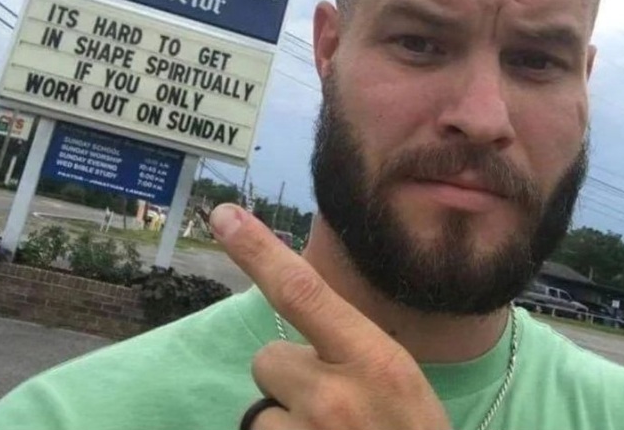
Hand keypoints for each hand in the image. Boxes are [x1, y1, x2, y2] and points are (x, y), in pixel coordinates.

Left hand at [210, 204, 451, 429]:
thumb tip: (296, 335)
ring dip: (284, 425)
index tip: (223, 215)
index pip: (304, 292)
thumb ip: (350, 352)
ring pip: (261, 411)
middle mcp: (336, 398)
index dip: (259, 250)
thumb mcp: (399, 384)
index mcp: (376, 361)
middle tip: (333, 414)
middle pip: (269, 359)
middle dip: (289, 380)